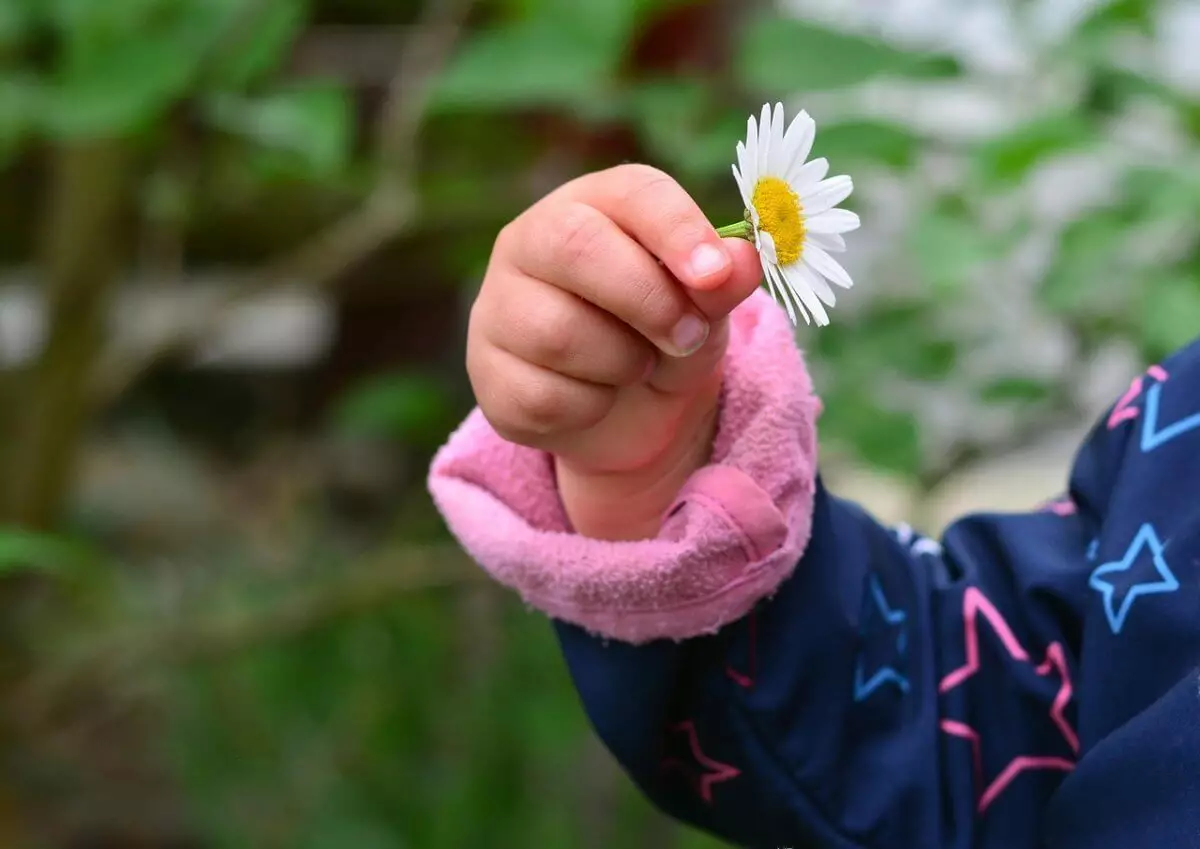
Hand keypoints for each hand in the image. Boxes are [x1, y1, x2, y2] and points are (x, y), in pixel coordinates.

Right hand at [466, 165, 762, 538]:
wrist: (625, 410)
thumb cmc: (661, 333)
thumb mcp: (704, 308)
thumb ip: (721, 283)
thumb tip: (742, 261)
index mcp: (593, 203)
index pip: (631, 192)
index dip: (677, 230)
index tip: (716, 275)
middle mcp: (530, 240)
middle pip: (576, 248)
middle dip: (649, 301)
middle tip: (688, 336)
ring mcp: (498, 305)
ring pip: (558, 333)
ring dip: (623, 363)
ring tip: (635, 366)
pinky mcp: (486, 371)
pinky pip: (543, 396)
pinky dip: (590, 408)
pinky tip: (596, 397)